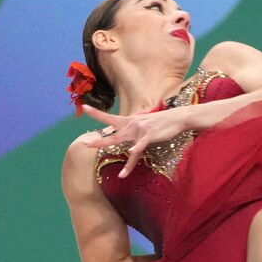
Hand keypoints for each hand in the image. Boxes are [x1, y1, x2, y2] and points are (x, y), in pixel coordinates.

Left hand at [78, 104, 194, 177]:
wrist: (178, 117)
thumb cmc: (163, 122)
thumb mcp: (145, 123)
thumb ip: (135, 128)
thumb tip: (130, 136)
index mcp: (130, 122)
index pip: (110, 118)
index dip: (96, 113)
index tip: (83, 107)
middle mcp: (132, 125)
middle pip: (112, 134)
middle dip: (98, 140)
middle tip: (84, 142)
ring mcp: (140, 131)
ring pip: (123, 141)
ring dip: (112, 147)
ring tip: (102, 154)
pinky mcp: (150, 136)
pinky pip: (141, 144)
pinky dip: (135, 148)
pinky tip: (130, 153)